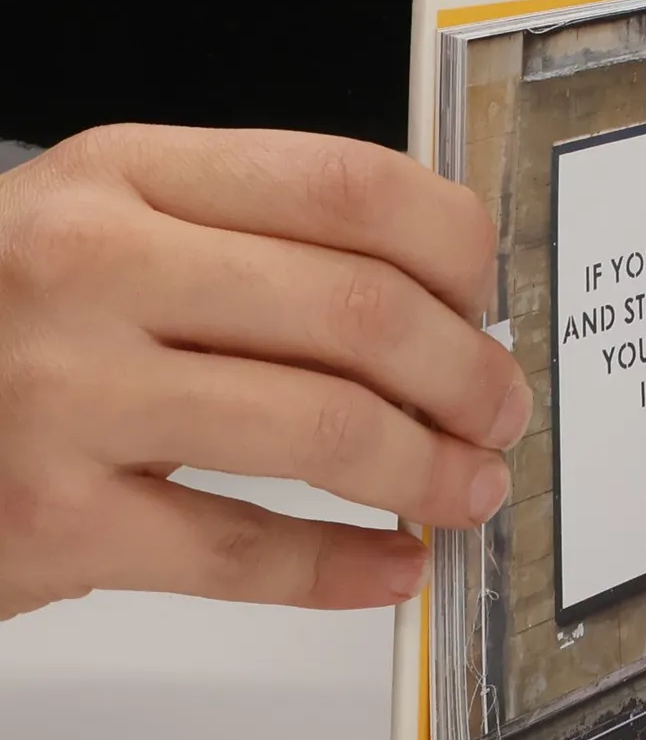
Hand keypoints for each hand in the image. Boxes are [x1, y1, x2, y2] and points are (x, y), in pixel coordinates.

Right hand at [0, 125, 528, 618]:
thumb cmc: (9, 312)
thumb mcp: (111, 217)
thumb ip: (249, 230)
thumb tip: (437, 297)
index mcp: (129, 171)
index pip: (346, 184)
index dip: (454, 246)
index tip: (487, 296)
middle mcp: (96, 265)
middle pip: (356, 308)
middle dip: (465, 371)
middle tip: (502, 409)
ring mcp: (67, 394)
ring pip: (319, 427)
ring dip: (427, 468)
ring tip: (471, 487)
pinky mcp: (48, 519)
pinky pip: (239, 552)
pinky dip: (342, 569)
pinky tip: (392, 566)